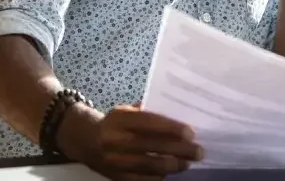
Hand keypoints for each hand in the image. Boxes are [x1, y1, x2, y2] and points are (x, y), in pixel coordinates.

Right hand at [72, 104, 202, 180]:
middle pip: (153, 147)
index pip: (150, 123)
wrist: (85, 141)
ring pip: (149, 166)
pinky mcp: (116, 177)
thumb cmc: (113, 123)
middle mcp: (116, 140)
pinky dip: (158, 177)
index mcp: (120, 120)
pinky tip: (170, 172)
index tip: (191, 133)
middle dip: (179, 150)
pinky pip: (142, 179)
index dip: (171, 129)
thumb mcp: (125, 111)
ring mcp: (115, 161)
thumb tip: (177, 115)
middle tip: (198, 151)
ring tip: (187, 163)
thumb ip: (147, 112)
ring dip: (173, 166)